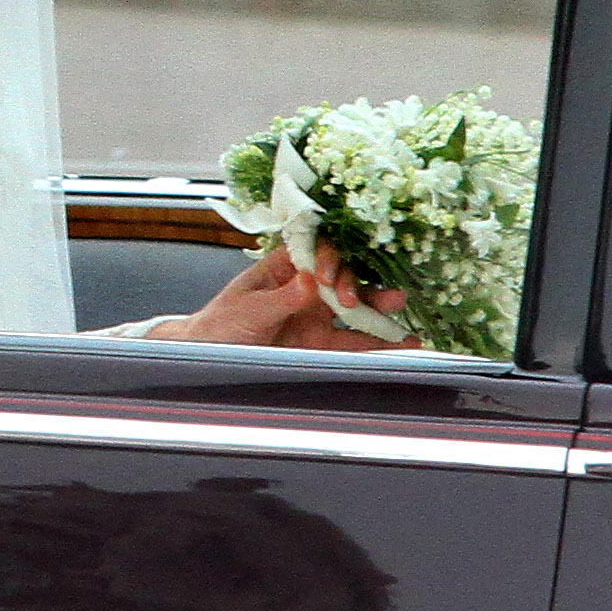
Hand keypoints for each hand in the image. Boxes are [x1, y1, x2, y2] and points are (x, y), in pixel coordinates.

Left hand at [148, 242, 416, 352]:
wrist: (207, 358)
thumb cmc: (219, 323)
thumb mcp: (246, 309)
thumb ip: (281, 299)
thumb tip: (311, 281)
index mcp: (285, 267)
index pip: (318, 252)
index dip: (330, 259)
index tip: (327, 278)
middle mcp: (307, 288)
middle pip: (345, 277)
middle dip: (361, 283)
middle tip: (365, 299)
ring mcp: (316, 316)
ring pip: (356, 309)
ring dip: (379, 308)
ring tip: (401, 310)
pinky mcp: (320, 345)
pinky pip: (353, 342)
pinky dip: (378, 343)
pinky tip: (404, 343)